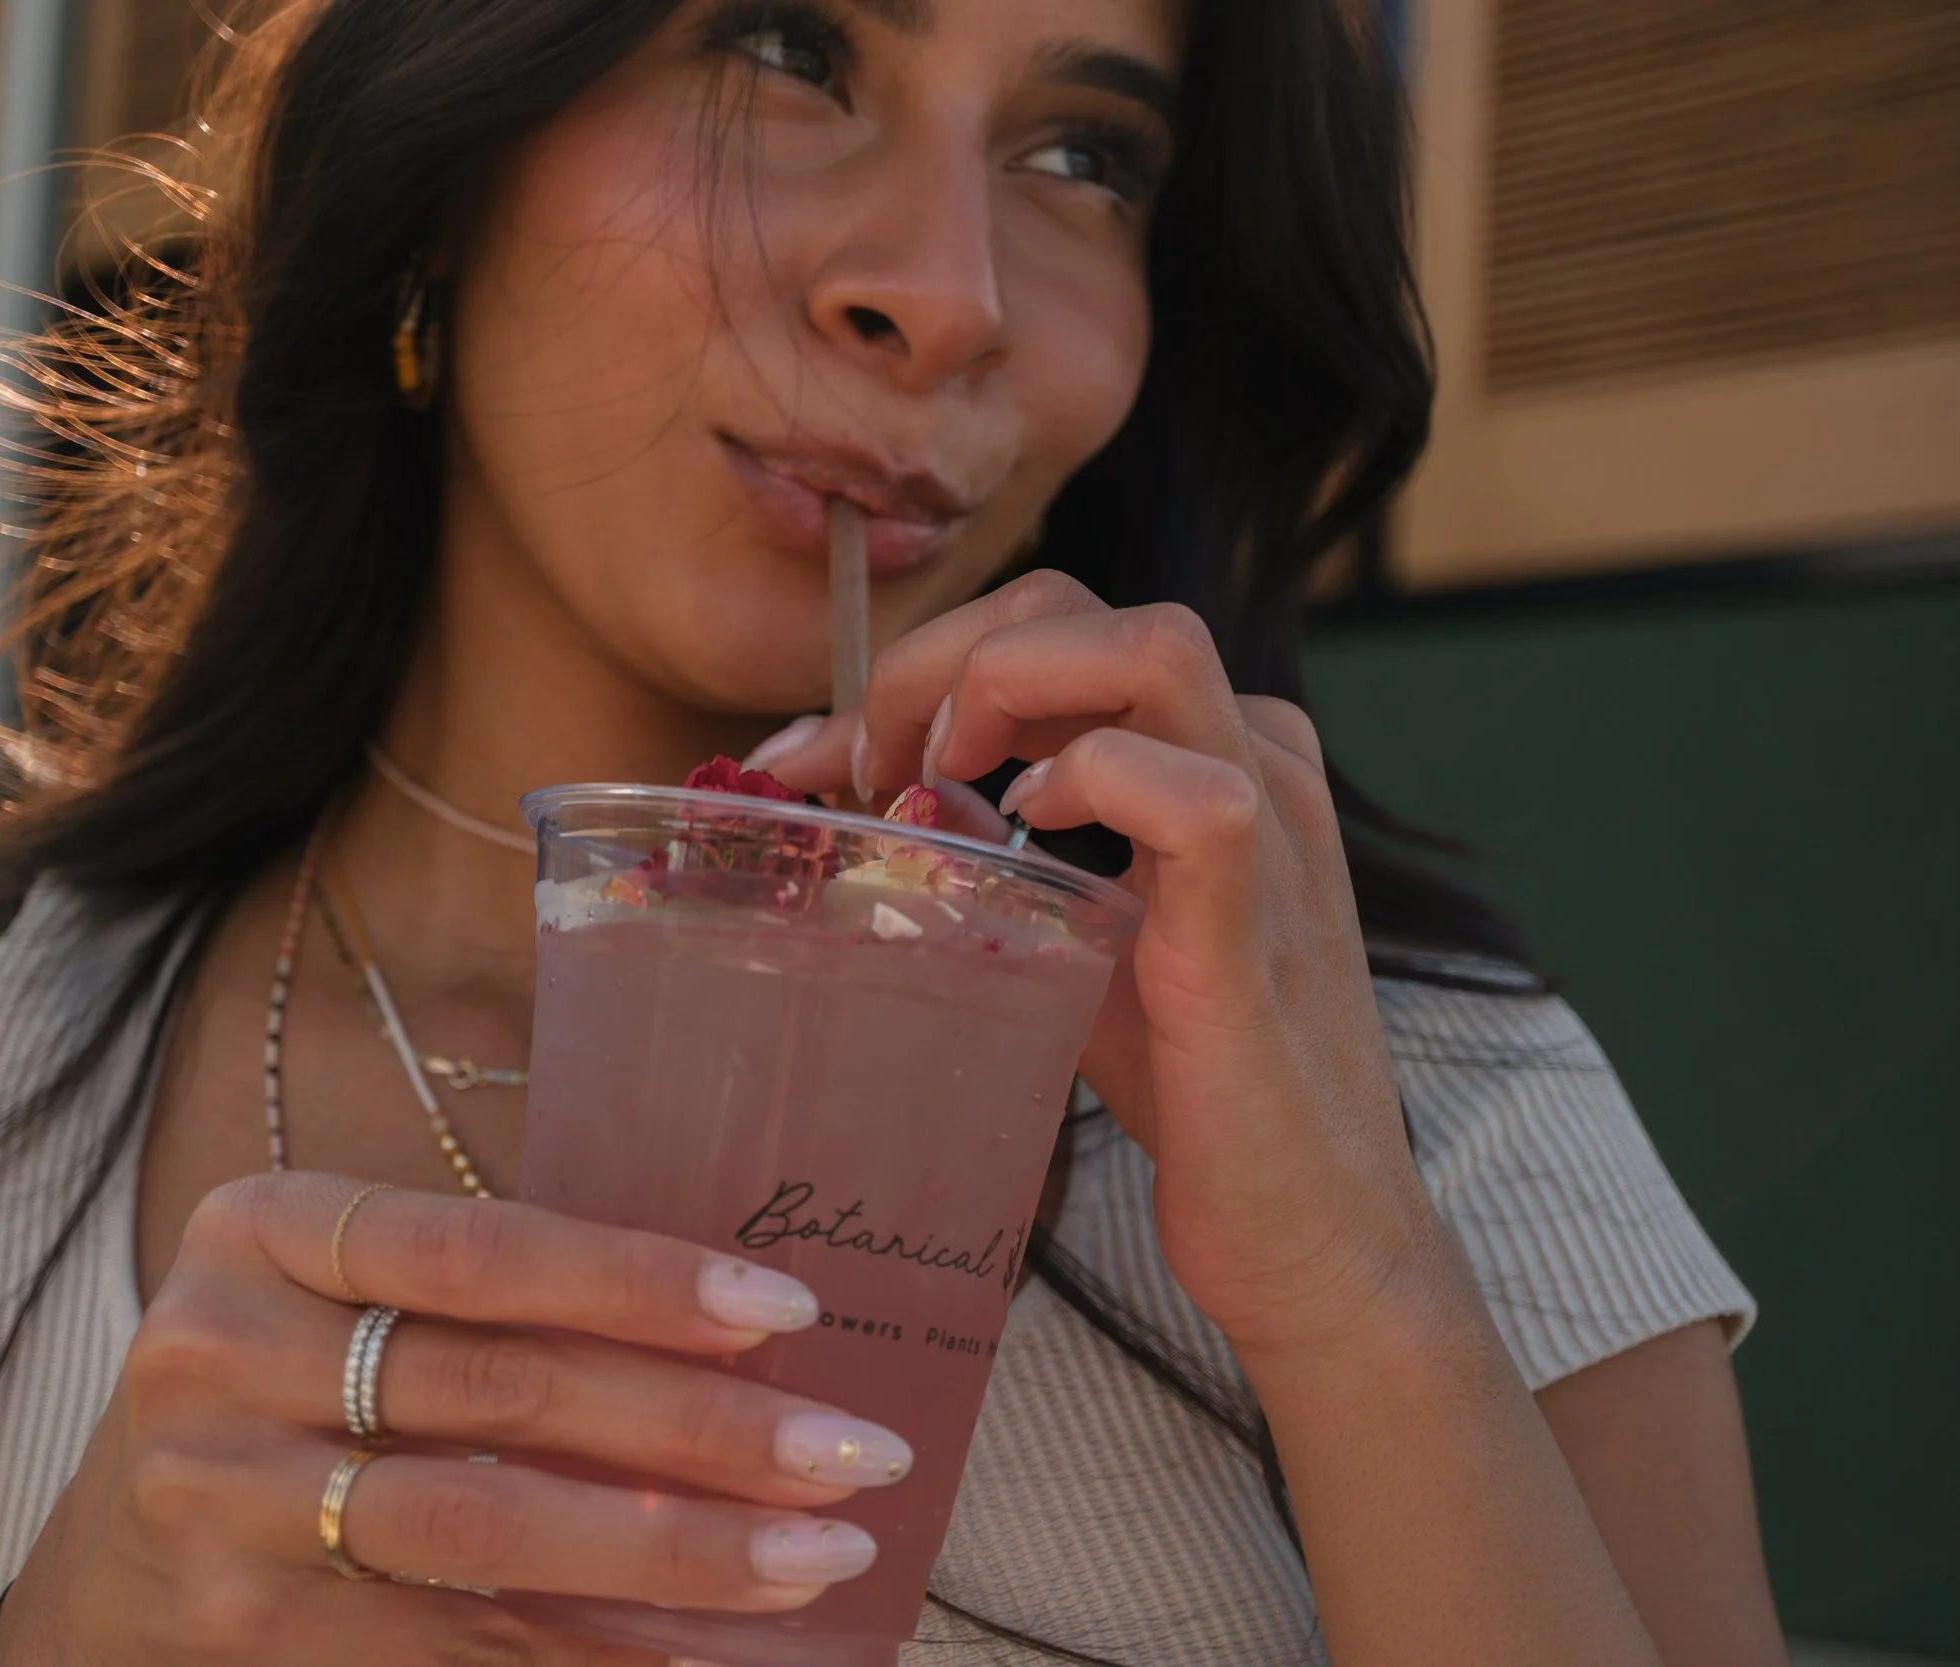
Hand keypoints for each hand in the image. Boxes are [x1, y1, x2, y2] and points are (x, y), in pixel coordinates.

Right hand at [0, 1173, 908, 1663]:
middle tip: (847, 1453)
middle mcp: (222, 1353)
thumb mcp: (340, 1289)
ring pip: (485, 1531)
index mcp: (264, 1227)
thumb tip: (741, 1333)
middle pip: (499, 1392)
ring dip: (673, 1551)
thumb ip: (488, 1295)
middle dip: (697, 1426)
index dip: (635, 1278)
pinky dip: (594, 1645)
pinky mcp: (247, 1627)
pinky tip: (701, 1645)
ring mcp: (221, 1501)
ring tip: (813, 1557)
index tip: (785, 1306)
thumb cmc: (282, 1378)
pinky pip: (456, 1640)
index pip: (475, 1249)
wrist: (108, 1553)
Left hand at [753, 572, 1473, 1364]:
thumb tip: (872, 796)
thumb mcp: (1072, 936)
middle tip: (864, 765)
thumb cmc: (1192, 1082)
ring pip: (1153, 646)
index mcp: (1213, 750)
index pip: (1058, 626)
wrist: (1309, 1228)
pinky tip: (1032, 832)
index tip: (818, 754)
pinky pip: (1195, 792)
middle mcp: (1258, 759)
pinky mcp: (1260, 922)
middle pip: (1089, 607)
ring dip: (1003, 687)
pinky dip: (1091, 782)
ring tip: (934, 779)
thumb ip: (992, 858)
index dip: (923, 661)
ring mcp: (1275, 829)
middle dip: (940, 658)